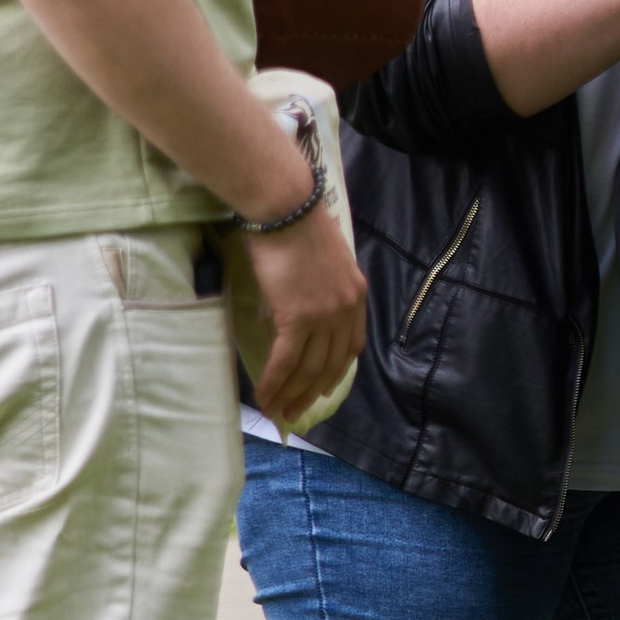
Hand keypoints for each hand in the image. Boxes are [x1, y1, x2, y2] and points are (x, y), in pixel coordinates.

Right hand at [237, 201, 365, 429]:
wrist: (285, 206)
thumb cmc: (296, 224)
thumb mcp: (321, 261)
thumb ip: (317, 291)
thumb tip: (292, 315)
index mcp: (356, 294)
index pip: (351, 345)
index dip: (335, 372)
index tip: (321, 389)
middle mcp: (346, 309)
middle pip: (331, 364)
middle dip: (311, 393)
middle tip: (294, 413)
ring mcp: (324, 315)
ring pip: (308, 367)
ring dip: (290, 394)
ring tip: (276, 412)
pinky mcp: (298, 317)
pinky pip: (286, 360)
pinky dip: (274, 381)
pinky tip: (264, 396)